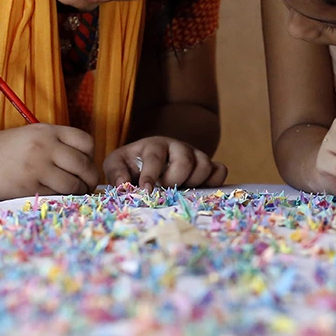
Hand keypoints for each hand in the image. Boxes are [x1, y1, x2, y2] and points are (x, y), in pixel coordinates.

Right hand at [0, 124, 96, 198]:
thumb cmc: (2, 151)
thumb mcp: (30, 135)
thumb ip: (56, 143)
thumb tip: (85, 162)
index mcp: (48, 131)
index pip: (86, 142)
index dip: (91, 156)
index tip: (86, 165)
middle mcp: (45, 146)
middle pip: (84, 165)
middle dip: (91, 179)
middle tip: (88, 185)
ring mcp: (36, 167)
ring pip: (74, 184)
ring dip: (79, 192)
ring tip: (75, 193)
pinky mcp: (28, 187)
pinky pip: (57, 196)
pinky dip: (62, 199)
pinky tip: (56, 197)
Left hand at [104, 136, 227, 191]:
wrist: (150, 159)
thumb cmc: (133, 164)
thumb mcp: (117, 164)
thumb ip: (116, 173)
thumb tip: (123, 186)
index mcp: (154, 145)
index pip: (155, 156)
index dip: (150, 174)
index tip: (146, 190)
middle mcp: (177, 147)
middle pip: (184, 161)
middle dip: (174, 179)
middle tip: (165, 189)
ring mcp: (195, 155)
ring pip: (205, 166)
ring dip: (193, 182)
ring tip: (180, 189)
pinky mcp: (208, 164)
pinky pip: (220, 171)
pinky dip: (213, 181)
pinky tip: (199, 189)